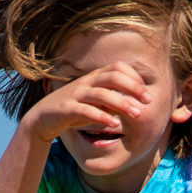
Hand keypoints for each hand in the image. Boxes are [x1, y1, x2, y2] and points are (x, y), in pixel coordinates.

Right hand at [22, 64, 149, 145]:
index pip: (117, 68)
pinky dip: (102, 117)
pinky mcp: (66, 109)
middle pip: (112, 76)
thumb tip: (134, 103)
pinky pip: (86, 110)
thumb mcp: (95, 103)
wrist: (43, 118)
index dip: (134, 77)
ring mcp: (75, 94)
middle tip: (148, 101)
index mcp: (93, 77)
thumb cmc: (74, 110)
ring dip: (122, 103)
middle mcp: (85, 82)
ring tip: (137, 114)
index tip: (146, 93)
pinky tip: (114, 125)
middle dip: (133, 87)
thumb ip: (112, 100)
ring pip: (101, 93)